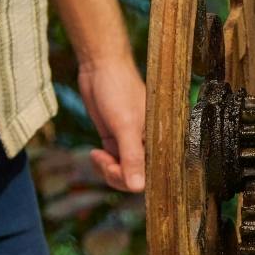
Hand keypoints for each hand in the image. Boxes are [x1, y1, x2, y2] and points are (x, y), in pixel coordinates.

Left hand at [79, 57, 146, 191]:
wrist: (100, 67)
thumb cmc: (118, 89)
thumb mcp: (125, 126)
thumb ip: (132, 157)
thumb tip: (138, 187)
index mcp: (159, 139)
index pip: (150, 174)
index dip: (130, 178)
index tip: (113, 167)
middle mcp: (148, 142)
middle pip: (135, 176)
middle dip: (115, 174)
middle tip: (102, 159)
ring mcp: (131, 141)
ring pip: (122, 171)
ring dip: (107, 170)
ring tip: (96, 155)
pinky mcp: (117, 137)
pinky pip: (113, 161)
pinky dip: (103, 163)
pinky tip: (94, 153)